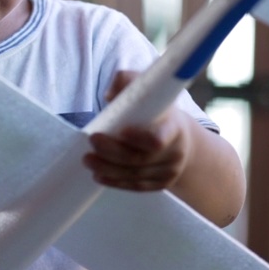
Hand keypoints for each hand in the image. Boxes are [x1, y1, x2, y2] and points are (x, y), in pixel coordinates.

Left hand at [83, 70, 192, 191]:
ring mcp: (169, 171)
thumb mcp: (147, 90)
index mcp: (174, 127)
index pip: (158, 139)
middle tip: (92, 142)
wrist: (180, 138)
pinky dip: (116, 182)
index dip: (139, 138)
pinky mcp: (161, 184)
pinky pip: (136, 186)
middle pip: (139, 159)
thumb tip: (110, 94)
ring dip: (108, 169)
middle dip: (112, 152)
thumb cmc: (156, 110)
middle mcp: (175, 152)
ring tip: (88, 160)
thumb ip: (127, 82)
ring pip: (135, 175)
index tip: (120, 131)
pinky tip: (99, 175)